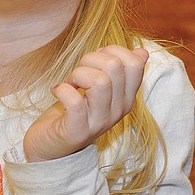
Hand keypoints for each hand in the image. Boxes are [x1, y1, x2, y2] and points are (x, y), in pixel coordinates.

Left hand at [23, 45, 148, 162]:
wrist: (52, 143)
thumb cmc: (75, 110)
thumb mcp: (100, 88)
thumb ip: (118, 70)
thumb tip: (142, 52)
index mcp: (127, 97)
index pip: (135, 64)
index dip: (112, 51)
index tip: (95, 60)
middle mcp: (118, 110)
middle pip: (115, 66)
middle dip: (90, 59)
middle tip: (78, 72)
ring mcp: (100, 122)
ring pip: (100, 81)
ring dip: (78, 74)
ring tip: (70, 82)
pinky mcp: (77, 130)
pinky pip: (75, 101)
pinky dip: (62, 89)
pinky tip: (56, 90)